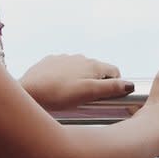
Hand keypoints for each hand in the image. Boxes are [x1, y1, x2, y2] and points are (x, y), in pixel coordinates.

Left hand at [22, 53, 137, 111]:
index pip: (114, 71)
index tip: (106, 97)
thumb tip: (129, 85)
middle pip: (97, 70)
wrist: (28, 91)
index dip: (114, 85)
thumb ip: (110, 88)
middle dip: (96, 83)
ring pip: (80, 69)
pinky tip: (57, 89)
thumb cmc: (58, 94)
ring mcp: (64, 58)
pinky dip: (65, 78)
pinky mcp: (50, 62)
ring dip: (80, 80)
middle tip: (87, 100)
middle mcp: (80, 57)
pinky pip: (64, 69)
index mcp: (92, 64)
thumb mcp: (88, 93)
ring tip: (70, 96)